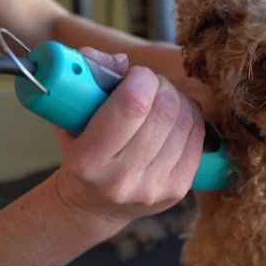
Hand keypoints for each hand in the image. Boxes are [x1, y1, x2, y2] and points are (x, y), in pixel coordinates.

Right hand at [53, 47, 204, 227]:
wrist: (94, 204)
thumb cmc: (80, 150)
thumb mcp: (68, 116)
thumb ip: (85, 79)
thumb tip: (121, 61)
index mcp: (89, 160)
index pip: (133, 104)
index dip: (141, 78)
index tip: (134, 75)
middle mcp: (122, 179)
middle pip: (164, 110)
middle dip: (161, 85)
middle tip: (149, 85)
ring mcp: (154, 187)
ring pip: (185, 120)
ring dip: (177, 98)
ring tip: (160, 99)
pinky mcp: (178, 190)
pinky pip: (197, 136)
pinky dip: (190, 115)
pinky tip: (175, 114)